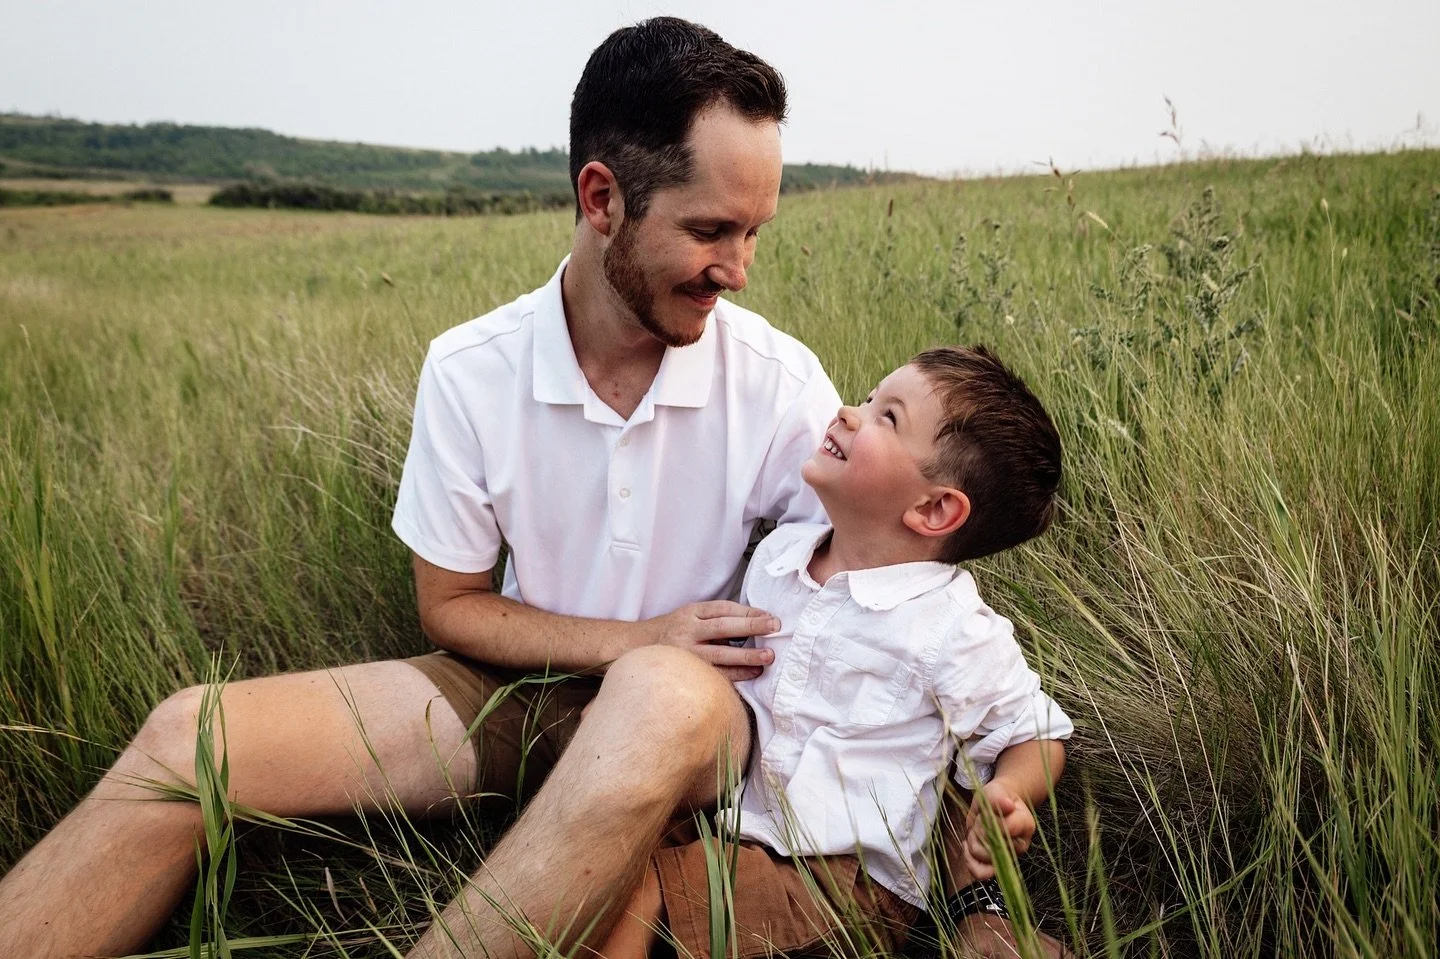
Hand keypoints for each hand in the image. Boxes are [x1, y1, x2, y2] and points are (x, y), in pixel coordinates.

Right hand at [644, 601, 777, 680]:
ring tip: (768, 657)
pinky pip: (713, 674)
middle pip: (722, 627)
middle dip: (751, 626)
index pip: (723, 609)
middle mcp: (687, 631)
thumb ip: (716, 617)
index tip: (769, 617)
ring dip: (746, 656)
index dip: (748, 612)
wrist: (639, 647)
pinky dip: (735, 675)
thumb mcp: (690, 614)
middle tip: (774, 627)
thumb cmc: (673, 630)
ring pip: (719, 654)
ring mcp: (685, 653)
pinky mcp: (686, 672)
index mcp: (691, 612)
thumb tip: (754, 622)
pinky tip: (752, 673)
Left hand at [961, 779, 1036, 880]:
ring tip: (975, 830)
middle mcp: (1020, 844)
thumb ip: (998, 798)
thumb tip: (1006, 805)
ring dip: (973, 843)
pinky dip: (970, 861)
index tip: (987, 812)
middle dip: (980, 831)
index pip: (1007, 828)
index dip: (991, 821)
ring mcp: (1008, 856)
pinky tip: (967, 845)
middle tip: (980, 820)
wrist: (997, 805)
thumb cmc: (997, 798)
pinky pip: (981, 873)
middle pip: (994, 846)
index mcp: (1025, 824)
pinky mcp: (996, 864)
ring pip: (985, 860)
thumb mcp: (995, 791)